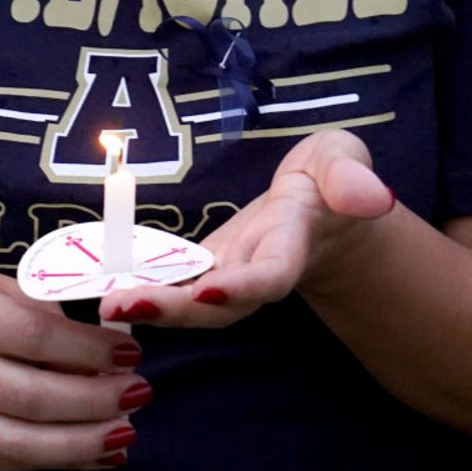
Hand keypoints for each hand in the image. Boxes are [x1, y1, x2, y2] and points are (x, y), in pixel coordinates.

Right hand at [0, 269, 149, 470]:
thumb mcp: (3, 288)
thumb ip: (52, 315)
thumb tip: (110, 350)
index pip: (38, 338)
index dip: (91, 350)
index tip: (132, 353)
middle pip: (34, 398)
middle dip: (97, 401)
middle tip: (140, 393)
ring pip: (25, 444)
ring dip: (86, 442)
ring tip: (127, 430)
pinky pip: (17, 464)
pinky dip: (67, 462)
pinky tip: (103, 452)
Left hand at [99, 130, 394, 327]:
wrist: (323, 210)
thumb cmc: (332, 177)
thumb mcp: (344, 161)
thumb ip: (351, 176)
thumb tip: (373, 196)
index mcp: (292, 246)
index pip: (271, 275)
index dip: (245, 287)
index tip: (211, 291)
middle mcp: (256, 271)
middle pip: (217, 305)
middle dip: (173, 310)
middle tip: (122, 304)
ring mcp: (228, 274)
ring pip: (188, 303)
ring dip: (148, 304)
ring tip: (102, 300)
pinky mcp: (205, 268)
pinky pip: (172, 285)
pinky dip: (139, 287)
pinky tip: (98, 284)